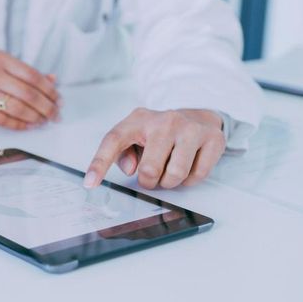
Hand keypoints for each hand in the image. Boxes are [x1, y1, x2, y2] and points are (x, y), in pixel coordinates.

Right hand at [0, 50, 59, 129]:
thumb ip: (21, 72)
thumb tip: (51, 79)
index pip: (32, 75)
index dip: (49, 90)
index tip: (57, 99)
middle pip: (28, 92)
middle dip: (46, 107)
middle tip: (54, 114)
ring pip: (17, 107)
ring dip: (35, 118)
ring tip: (43, 121)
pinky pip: (2, 120)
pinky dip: (18, 125)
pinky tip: (26, 126)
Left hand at [83, 108, 225, 189]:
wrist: (198, 117)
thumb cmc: (159, 133)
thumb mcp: (136, 137)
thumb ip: (123, 153)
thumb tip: (131, 169)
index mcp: (138, 119)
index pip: (113, 140)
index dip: (99, 164)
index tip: (90, 184)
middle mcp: (165, 121)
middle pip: (149, 170)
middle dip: (149, 181)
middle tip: (152, 175)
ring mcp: (190, 128)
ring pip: (174, 175)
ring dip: (169, 182)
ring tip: (170, 169)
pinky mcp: (212, 139)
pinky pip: (196, 176)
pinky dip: (189, 179)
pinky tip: (188, 164)